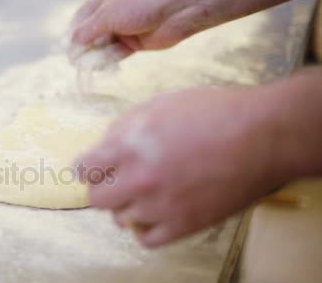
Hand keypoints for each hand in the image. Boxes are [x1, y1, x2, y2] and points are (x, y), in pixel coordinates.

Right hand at [70, 0, 199, 55]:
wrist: (177, 10)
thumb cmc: (140, 5)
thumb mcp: (107, 15)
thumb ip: (87, 30)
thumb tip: (70, 42)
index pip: (80, 18)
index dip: (72, 34)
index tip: (66, 49)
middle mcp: (111, 13)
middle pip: (90, 33)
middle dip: (83, 47)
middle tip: (75, 62)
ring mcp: (123, 29)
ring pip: (103, 45)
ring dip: (95, 55)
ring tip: (87, 66)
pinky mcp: (134, 43)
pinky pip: (116, 53)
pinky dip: (109, 60)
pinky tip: (102, 67)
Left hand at [75, 86, 290, 247]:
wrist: (261, 134)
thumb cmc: (214, 112)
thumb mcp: (159, 105)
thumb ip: (124, 127)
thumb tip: (104, 146)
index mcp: (128, 146)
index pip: (83, 170)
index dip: (87, 168)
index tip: (93, 168)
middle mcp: (138, 179)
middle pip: (96, 199)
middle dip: (103, 188)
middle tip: (117, 181)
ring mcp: (160, 206)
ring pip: (120, 219)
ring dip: (128, 206)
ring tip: (146, 193)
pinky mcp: (184, 225)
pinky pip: (147, 239)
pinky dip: (147, 228)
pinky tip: (157, 213)